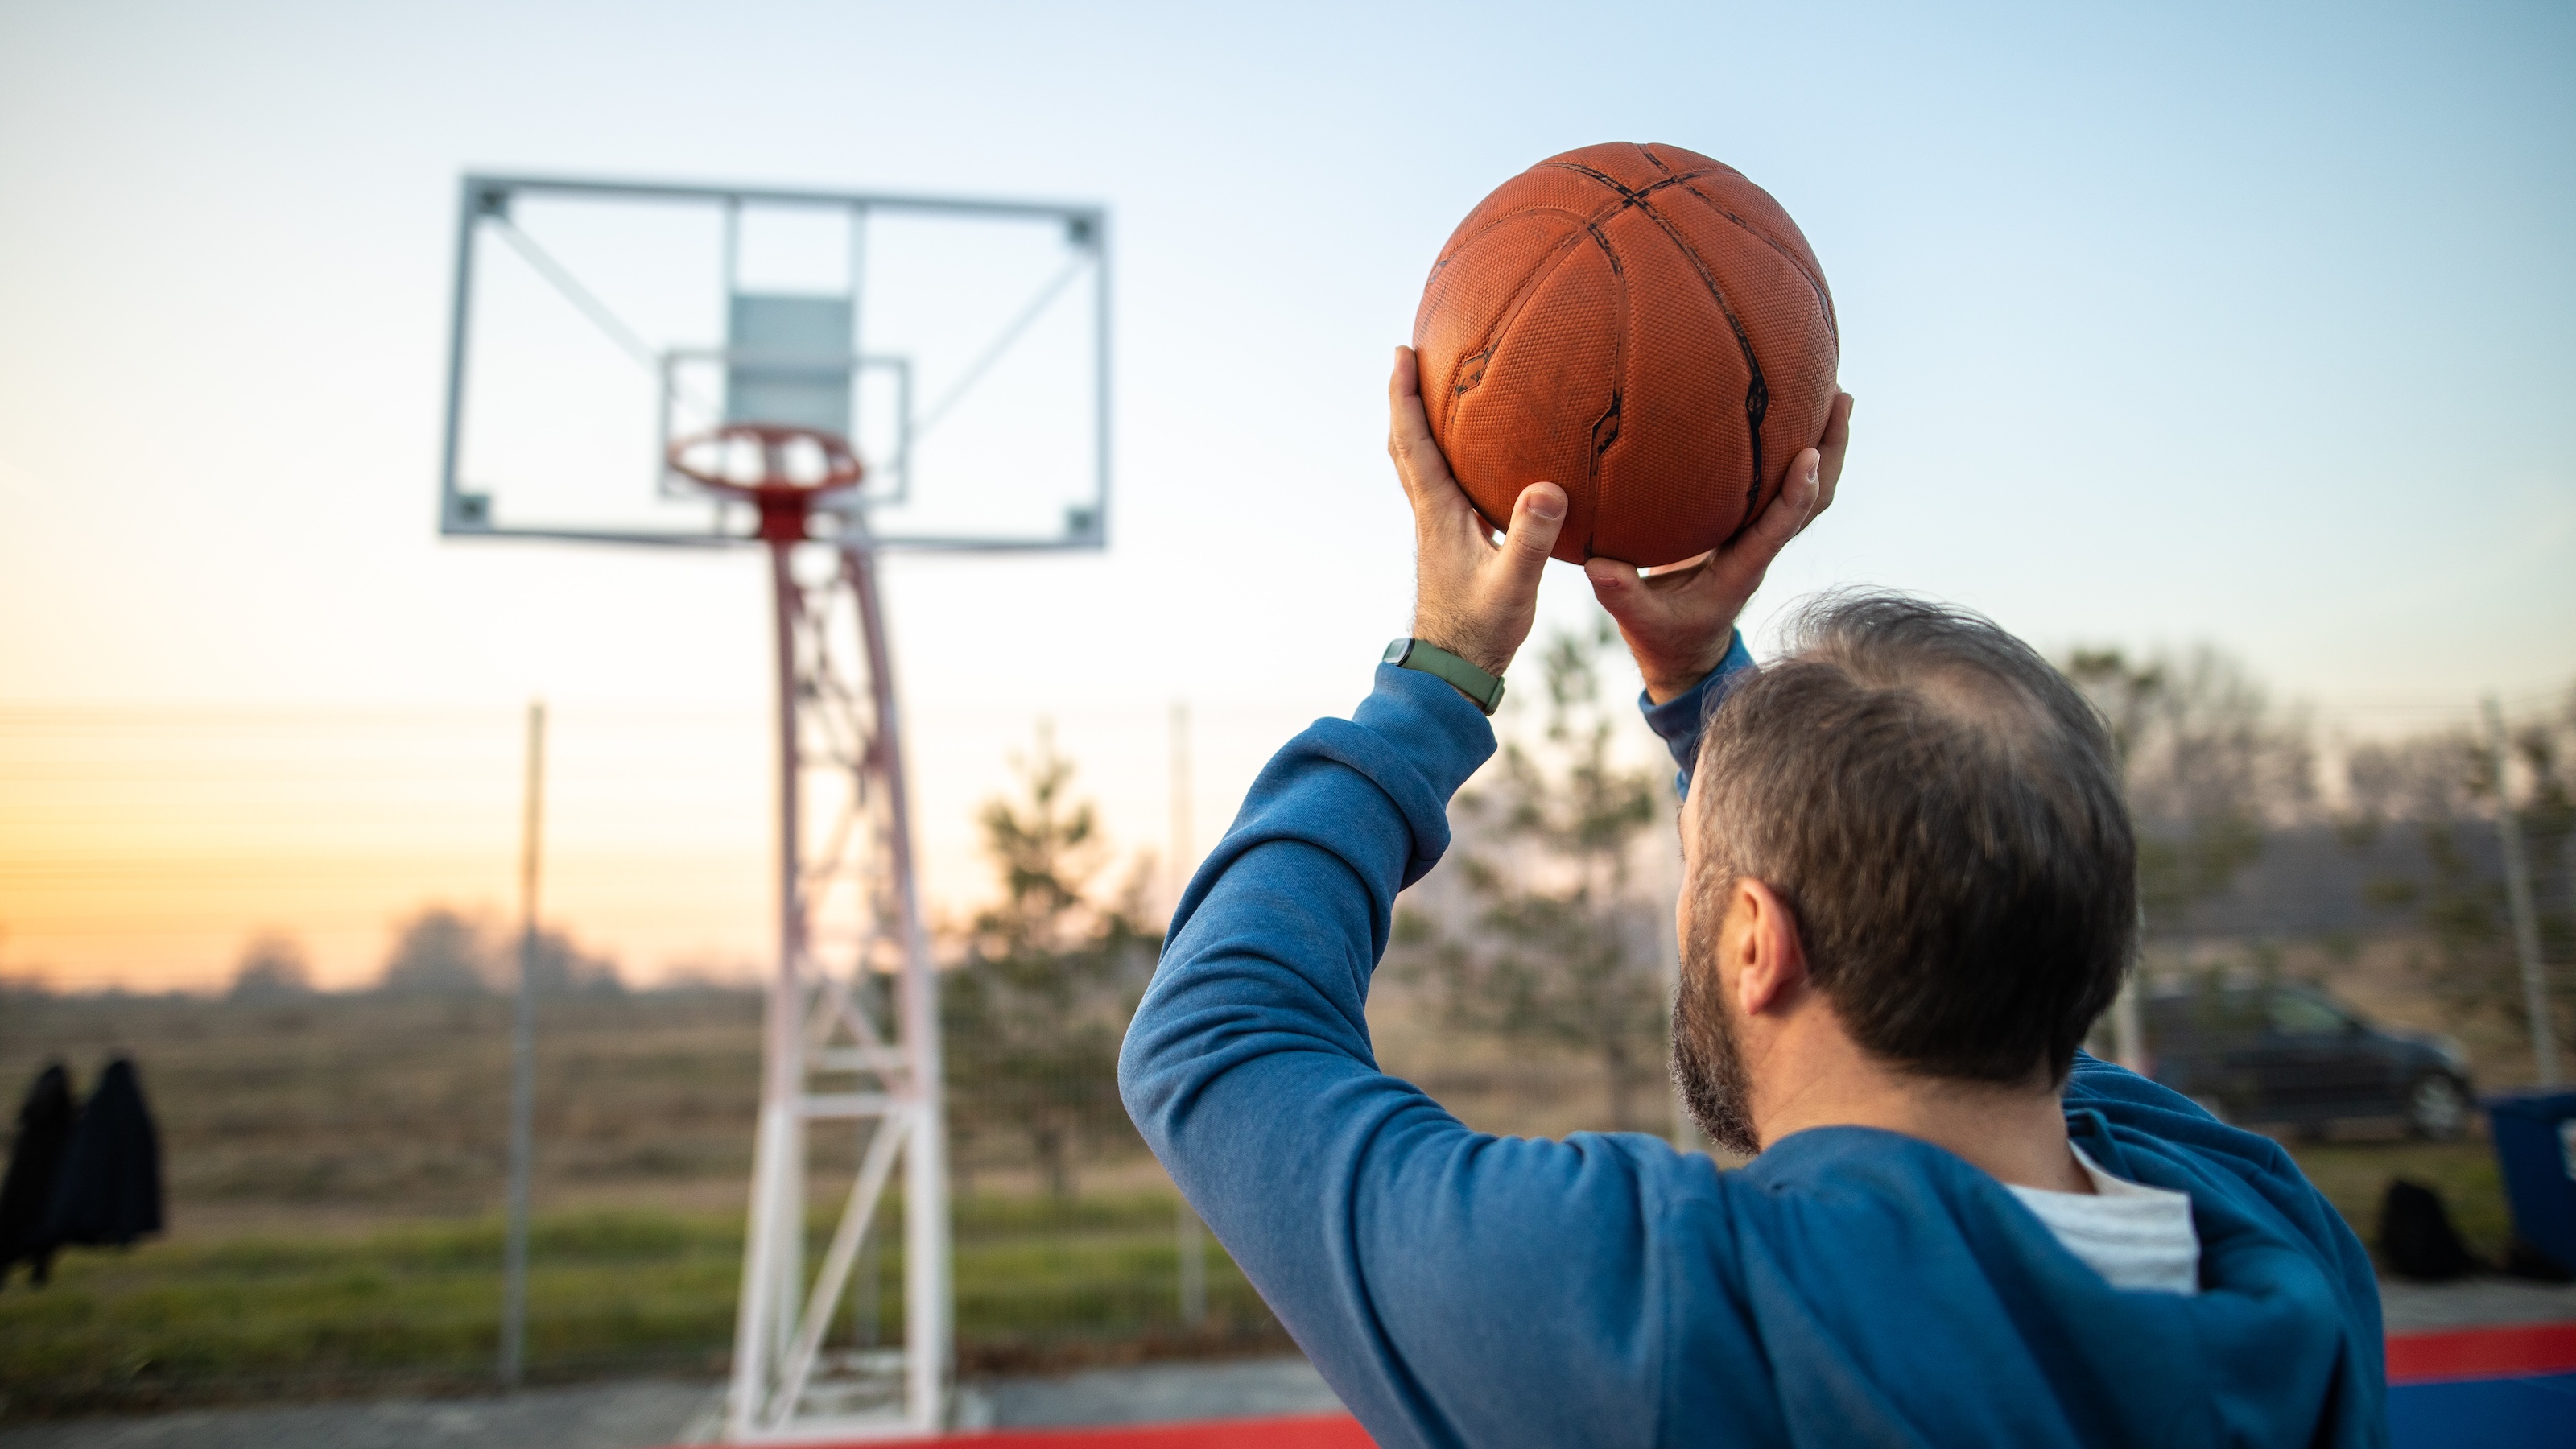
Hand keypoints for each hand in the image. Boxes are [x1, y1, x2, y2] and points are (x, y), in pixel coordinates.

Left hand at [1388, 345, 1565, 678]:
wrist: (1455, 668)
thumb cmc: (1481, 630)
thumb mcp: (1514, 585)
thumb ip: (1531, 540)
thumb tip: (1547, 488)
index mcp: (1439, 514)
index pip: (1414, 443)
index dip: (1404, 396)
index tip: (1402, 353)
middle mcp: (1430, 514)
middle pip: (1406, 444)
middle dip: (1405, 397)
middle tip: (1409, 355)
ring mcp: (1438, 527)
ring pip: (1419, 463)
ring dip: (1419, 423)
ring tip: (1435, 390)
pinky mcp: (1451, 540)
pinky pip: (1442, 483)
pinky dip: (1444, 454)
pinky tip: (1472, 453)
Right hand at [1586, 392, 1853, 702]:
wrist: (1684, 654)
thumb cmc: (1664, 638)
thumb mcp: (1639, 623)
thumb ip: (1622, 596)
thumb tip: (1599, 564)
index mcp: (1741, 571)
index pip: (1779, 528)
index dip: (1796, 493)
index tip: (1809, 454)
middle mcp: (1760, 549)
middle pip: (1814, 500)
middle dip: (1831, 450)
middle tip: (1840, 396)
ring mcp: (1759, 538)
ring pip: (1809, 492)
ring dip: (1827, 445)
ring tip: (1833, 393)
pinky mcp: (1748, 530)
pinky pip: (1783, 488)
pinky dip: (1797, 452)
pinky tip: (1790, 414)